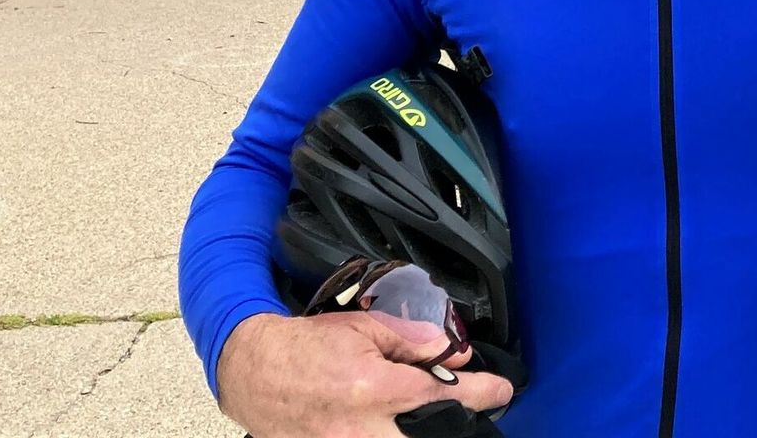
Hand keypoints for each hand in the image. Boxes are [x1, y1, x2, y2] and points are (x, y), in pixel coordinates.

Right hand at [217, 312, 513, 437]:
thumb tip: (452, 353)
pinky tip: (400, 425)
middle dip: (456, 426)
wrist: (254, 371)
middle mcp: (361, 430)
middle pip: (428, 437)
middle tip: (472, 412)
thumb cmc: (306, 347)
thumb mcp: (363, 329)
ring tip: (437, 418)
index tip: (501, 391)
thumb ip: (411, 340)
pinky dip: (393, 434)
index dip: (481, 393)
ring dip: (423, 431)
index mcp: (374, 390)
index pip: (443, 395)